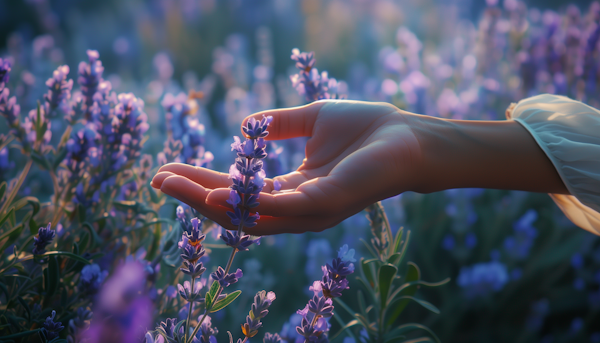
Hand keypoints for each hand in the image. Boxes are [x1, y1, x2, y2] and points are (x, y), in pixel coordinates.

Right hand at [151, 100, 424, 234]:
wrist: (407, 135)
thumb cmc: (366, 129)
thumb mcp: (312, 121)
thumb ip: (279, 125)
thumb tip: (247, 125)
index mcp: (291, 189)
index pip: (238, 192)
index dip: (202, 182)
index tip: (170, 168)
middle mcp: (295, 208)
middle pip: (234, 210)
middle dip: (193, 196)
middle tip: (157, 180)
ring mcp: (307, 212)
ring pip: (247, 216)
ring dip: (205, 202)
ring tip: (171, 184)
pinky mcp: (322, 205)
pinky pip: (275, 208)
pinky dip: (244, 204)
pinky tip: (213, 194)